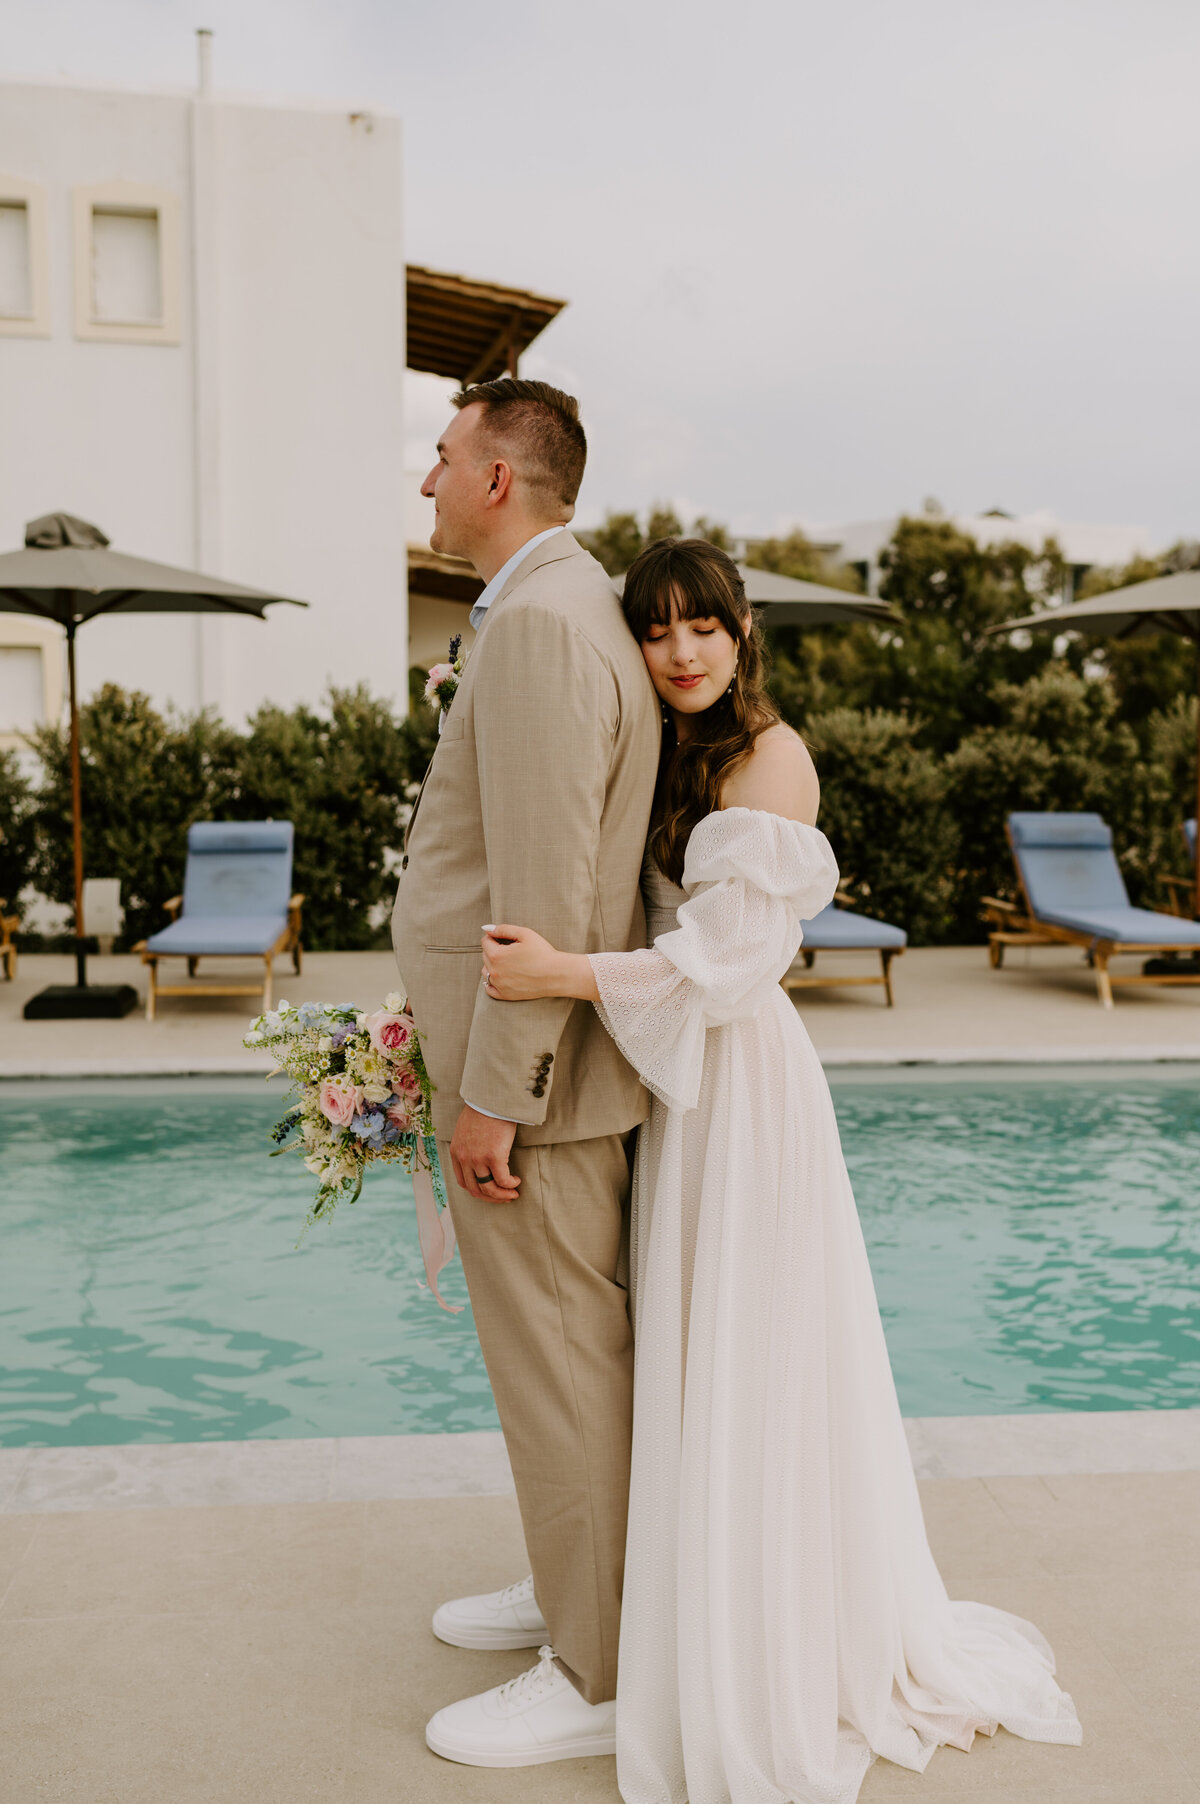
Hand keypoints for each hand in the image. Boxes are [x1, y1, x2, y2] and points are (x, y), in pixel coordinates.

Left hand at [449, 1105, 520, 1203]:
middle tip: (504, 1197)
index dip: (478, 1191)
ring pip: (489, 1188)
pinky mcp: (494, 1156)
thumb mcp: (467, 1131)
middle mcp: (464, 1159)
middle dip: (491, 1198)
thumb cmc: (483, 1111)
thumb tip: (480, 1158)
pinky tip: (517, 1181)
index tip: (490, 1192)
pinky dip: (511, 1185)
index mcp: (456, 1153)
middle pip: (476, 1190)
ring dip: (503, 1195)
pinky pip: (503, 1180)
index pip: (463, 1182)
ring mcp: (478, 1159)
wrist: (491, 1099)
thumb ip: (468, 1146)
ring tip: (513, 1193)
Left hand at [482, 925, 597, 1001]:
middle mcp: (494, 971)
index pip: (485, 941)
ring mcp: (499, 985)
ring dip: (492, 965)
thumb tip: (487, 929)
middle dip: (494, 949)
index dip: (495, 937)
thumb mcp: (525, 934)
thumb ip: (503, 929)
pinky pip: (489, 988)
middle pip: (485, 955)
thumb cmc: (542, 952)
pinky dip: (492, 982)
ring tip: (509, 962)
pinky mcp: (505, 995)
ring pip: (486, 971)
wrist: (556, 975)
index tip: (507, 939)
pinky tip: (502, 976)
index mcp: (497, 955)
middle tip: (512, 949)